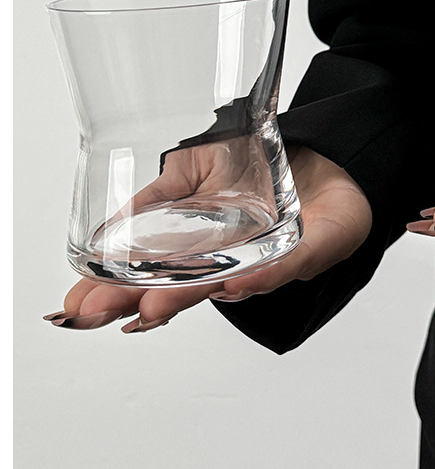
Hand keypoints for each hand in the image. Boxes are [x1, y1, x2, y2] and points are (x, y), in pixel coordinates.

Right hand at [44, 145, 371, 330]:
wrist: (328, 153)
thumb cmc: (261, 166)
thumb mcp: (193, 169)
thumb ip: (157, 197)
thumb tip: (104, 231)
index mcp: (200, 247)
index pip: (152, 278)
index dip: (114, 294)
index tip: (73, 309)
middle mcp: (231, 261)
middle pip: (182, 289)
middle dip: (140, 302)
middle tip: (100, 314)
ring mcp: (269, 257)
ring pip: (226, 284)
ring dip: (189, 295)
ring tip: (153, 307)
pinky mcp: (311, 248)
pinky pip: (287, 265)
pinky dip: (263, 276)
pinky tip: (236, 285)